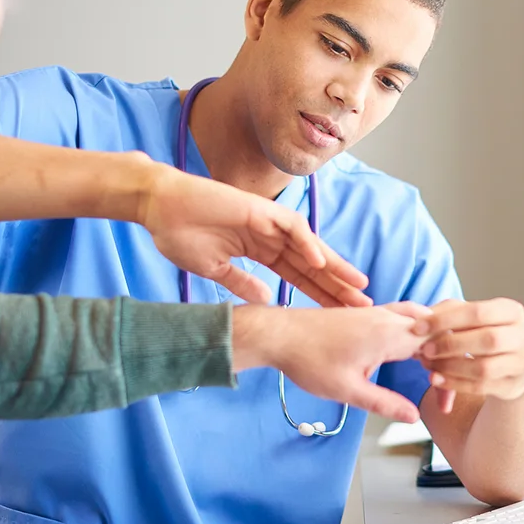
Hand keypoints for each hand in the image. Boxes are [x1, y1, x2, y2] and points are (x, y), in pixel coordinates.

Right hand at [137, 159, 370, 307]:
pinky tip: (320, 261)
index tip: (340, 315)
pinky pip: (290, 226)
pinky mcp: (259, 209)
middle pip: (311, 264)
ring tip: (357, 285)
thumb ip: (242, 283)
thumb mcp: (215, 269)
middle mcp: (270, 236)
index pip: (298, 276)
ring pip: (309, 245)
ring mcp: (267, 222)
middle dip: (337, 284)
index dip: (320, 294)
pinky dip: (306, 242)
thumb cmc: (180, 235)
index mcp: (260, 251)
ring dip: (334, 264)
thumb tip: (266, 300)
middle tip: (364, 305)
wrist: (159, 208)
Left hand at [233, 302, 429, 422]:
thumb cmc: (309, 360)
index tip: (445, 401)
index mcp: (389, 334)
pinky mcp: (365, 313)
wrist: (280, 334)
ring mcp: (376, 312)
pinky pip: (403, 315)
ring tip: (437, 366)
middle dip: (448, 354)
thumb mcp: (348, 390)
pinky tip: (411, 348)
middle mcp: (387, 317)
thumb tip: (413, 417)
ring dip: (433, 338)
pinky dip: (417, 330)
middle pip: (435, 328)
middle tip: (447, 384)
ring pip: (420, 318)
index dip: (450, 373)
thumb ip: (384, 403)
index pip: (438, 348)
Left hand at [417, 299, 523, 410]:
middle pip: (487, 339)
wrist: (513, 365)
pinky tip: (437, 379)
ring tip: (428, 365)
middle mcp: (523, 336)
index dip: (445, 320)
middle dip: (450, 345)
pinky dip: (455, 384)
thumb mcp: (471, 318)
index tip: (418, 327)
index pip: (477, 312)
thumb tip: (419, 317)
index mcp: (511, 311)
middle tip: (424, 350)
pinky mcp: (513, 386)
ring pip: (484, 367)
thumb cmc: (486, 334)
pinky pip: (481, 387)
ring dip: (450, 367)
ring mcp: (521, 363)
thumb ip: (448, 312)